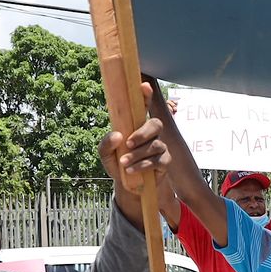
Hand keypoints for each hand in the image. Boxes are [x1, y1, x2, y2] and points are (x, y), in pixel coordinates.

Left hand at [101, 80, 171, 194]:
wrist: (128, 186)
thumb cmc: (117, 163)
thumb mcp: (106, 154)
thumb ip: (106, 144)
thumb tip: (117, 135)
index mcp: (136, 125)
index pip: (143, 106)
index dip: (145, 95)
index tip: (144, 86)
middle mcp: (151, 133)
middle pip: (156, 124)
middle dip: (143, 133)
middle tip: (128, 143)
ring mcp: (160, 146)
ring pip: (155, 145)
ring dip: (138, 154)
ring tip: (124, 163)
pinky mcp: (165, 161)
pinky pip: (158, 160)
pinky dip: (143, 165)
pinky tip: (131, 170)